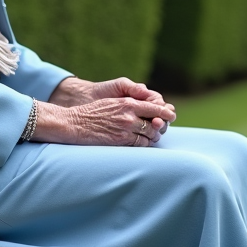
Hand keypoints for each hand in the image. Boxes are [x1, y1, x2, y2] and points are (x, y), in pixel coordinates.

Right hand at [47, 77, 173, 136]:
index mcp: (128, 102)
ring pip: (149, 135)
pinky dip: (142, 144)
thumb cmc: (92, 112)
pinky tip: (140, 143)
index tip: (171, 116)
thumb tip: (143, 107)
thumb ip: (129, 104)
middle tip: (159, 130)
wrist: (75, 123)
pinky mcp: (120, 140)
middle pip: (155, 123)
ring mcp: (125, 128)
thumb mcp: (112, 102)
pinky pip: (139, 144)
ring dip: (152, 137)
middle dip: (159, 127)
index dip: (165, 113)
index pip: (154, 108)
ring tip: (150, 138)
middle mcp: (129, 114)